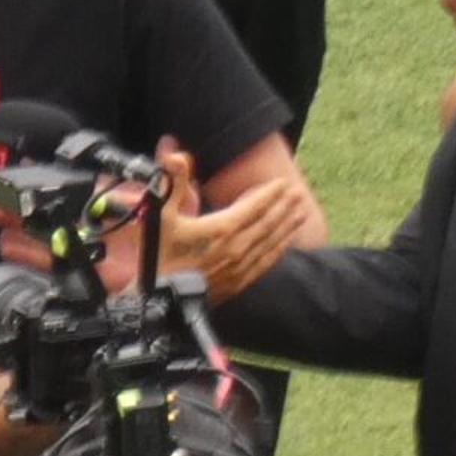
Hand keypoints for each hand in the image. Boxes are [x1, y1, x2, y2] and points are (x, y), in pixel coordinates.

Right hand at [157, 154, 314, 299]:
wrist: (156, 299)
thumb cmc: (155, 255)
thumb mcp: (157, 216)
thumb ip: (171, 184)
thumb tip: (177, 156)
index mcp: (222, 229)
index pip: (254, 207)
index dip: (270, 194)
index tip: (283, 183)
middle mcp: (236, 248)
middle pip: (268, 223)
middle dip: (284, 207)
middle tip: (299, 194)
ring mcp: (238, 268)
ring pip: (271, 243)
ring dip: (287, 226)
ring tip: (301, 213)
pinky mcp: (236, 284)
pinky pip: (265, 264)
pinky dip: (279, 250)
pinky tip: (286, 244)